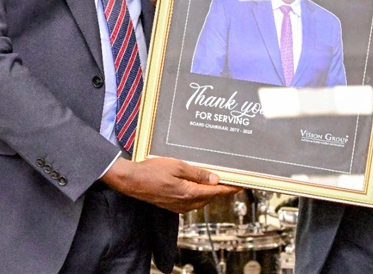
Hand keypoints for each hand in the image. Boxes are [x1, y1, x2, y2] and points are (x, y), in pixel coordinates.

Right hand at [101, 156, 240, 213]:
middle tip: (230, 180)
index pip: (215, 192)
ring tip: (215, 180)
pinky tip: (198, 185)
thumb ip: (197, 174)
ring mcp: (178, 206)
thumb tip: (215, 179)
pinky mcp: (172, 205)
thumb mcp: (178, 166)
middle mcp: (185, 203)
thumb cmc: (152, 171)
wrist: (132, 181)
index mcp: (188, 193)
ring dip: (209, 191)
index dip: (229, 188)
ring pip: (201, 200)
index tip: (240, 185)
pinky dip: (198, 194)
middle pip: (209, 197)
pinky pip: (191, 201)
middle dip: (220, 189)